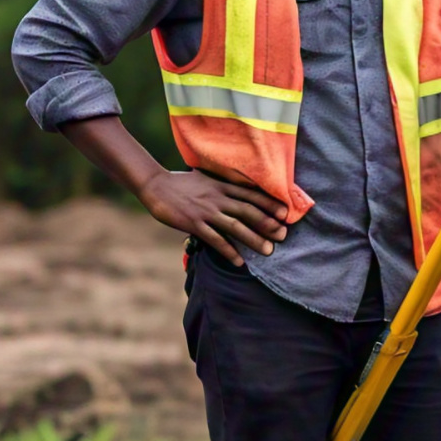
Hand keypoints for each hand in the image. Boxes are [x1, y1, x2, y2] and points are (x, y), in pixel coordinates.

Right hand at [138, 168, 287, 264]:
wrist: (155, 185)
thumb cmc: (182, 183)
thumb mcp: (207, 178)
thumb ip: (224, 183)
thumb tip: (242, 187)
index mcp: (222, 186)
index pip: (251, 194)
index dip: (269, 203)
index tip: (285, 213)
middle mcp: (217, 198)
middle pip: (248, 211)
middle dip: (268, 223)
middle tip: (283, 235)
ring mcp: (206, 211)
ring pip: (235, 227)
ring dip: (253, 239)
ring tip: (268, 250)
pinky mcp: (193, 224)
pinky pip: (215, 240)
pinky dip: (229, 251)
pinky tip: (240, 262)